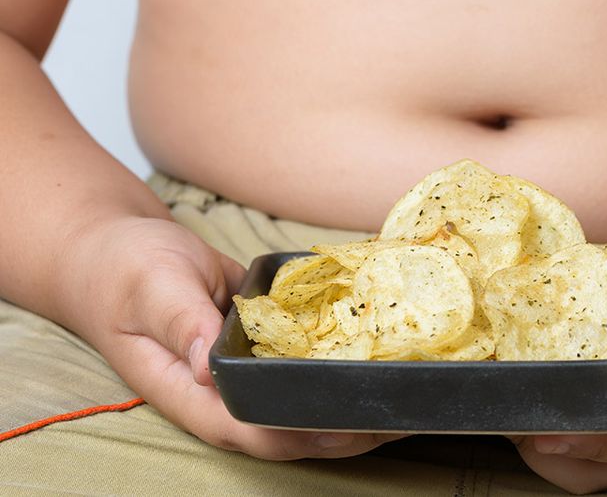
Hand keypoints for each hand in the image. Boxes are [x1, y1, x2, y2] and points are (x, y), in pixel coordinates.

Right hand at [66, 216, 402, 458]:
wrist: (116, 249)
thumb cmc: (124, 270)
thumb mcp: (150, 286)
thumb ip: (180, 322)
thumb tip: (206, 364)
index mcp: (191, 395)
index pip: (254, 432)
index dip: (306, 435)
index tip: (357, 426)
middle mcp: (223, 395)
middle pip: (292, 431)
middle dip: (348, 429)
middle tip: (406, 413)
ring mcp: (245, 375)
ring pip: (304, 403)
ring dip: (353, 405)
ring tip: (411, 397)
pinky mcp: (264, 348)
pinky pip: (305, 366)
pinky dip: (342, 365)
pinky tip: (384, 355)